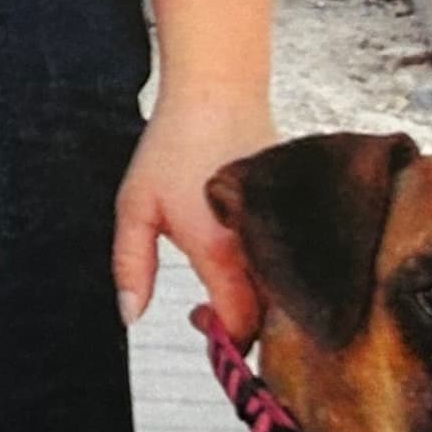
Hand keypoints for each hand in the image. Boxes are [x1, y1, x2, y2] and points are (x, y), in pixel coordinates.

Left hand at [113, 83, 273, 333]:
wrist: (219, 89)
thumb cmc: (172, 146)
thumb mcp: (135, 208)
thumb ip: (131, 268)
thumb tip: (131, 317)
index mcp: (219, 251)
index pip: (239, 326)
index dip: (222, 342)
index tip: (197, 322)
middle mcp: (262, 245)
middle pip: (271, 317)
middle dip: (244, 328)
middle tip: (206, 309)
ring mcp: (288, 227)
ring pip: (286, 290)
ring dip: (261, 300)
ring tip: (222, 282)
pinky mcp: (301, 211)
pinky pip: (296, 260)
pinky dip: (277, 271)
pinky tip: (247, 255)